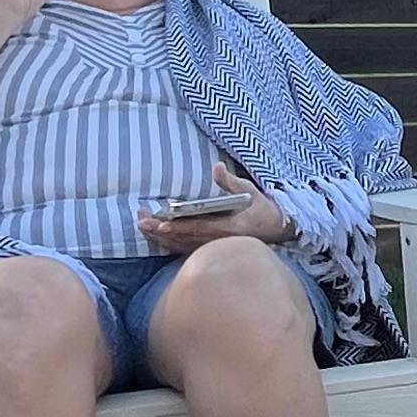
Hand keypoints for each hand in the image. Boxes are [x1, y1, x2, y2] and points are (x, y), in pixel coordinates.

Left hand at [138, 156, 295, 253]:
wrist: (276, 230)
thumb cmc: (262, 209)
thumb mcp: (250, 191)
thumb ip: (231, 181)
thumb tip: (217, 167)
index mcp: (229, 228)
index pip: (198, 228)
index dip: (178, 226)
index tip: (160, 223)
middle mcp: (218, 242)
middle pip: (184, 239)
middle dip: (160, 231)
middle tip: (141, 221)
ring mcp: (213, 248)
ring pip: (181, 245)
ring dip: (160, 237)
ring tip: (142, 226)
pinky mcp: (210, 249)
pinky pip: (185, 249)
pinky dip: (169, 243)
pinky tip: (155, 236)